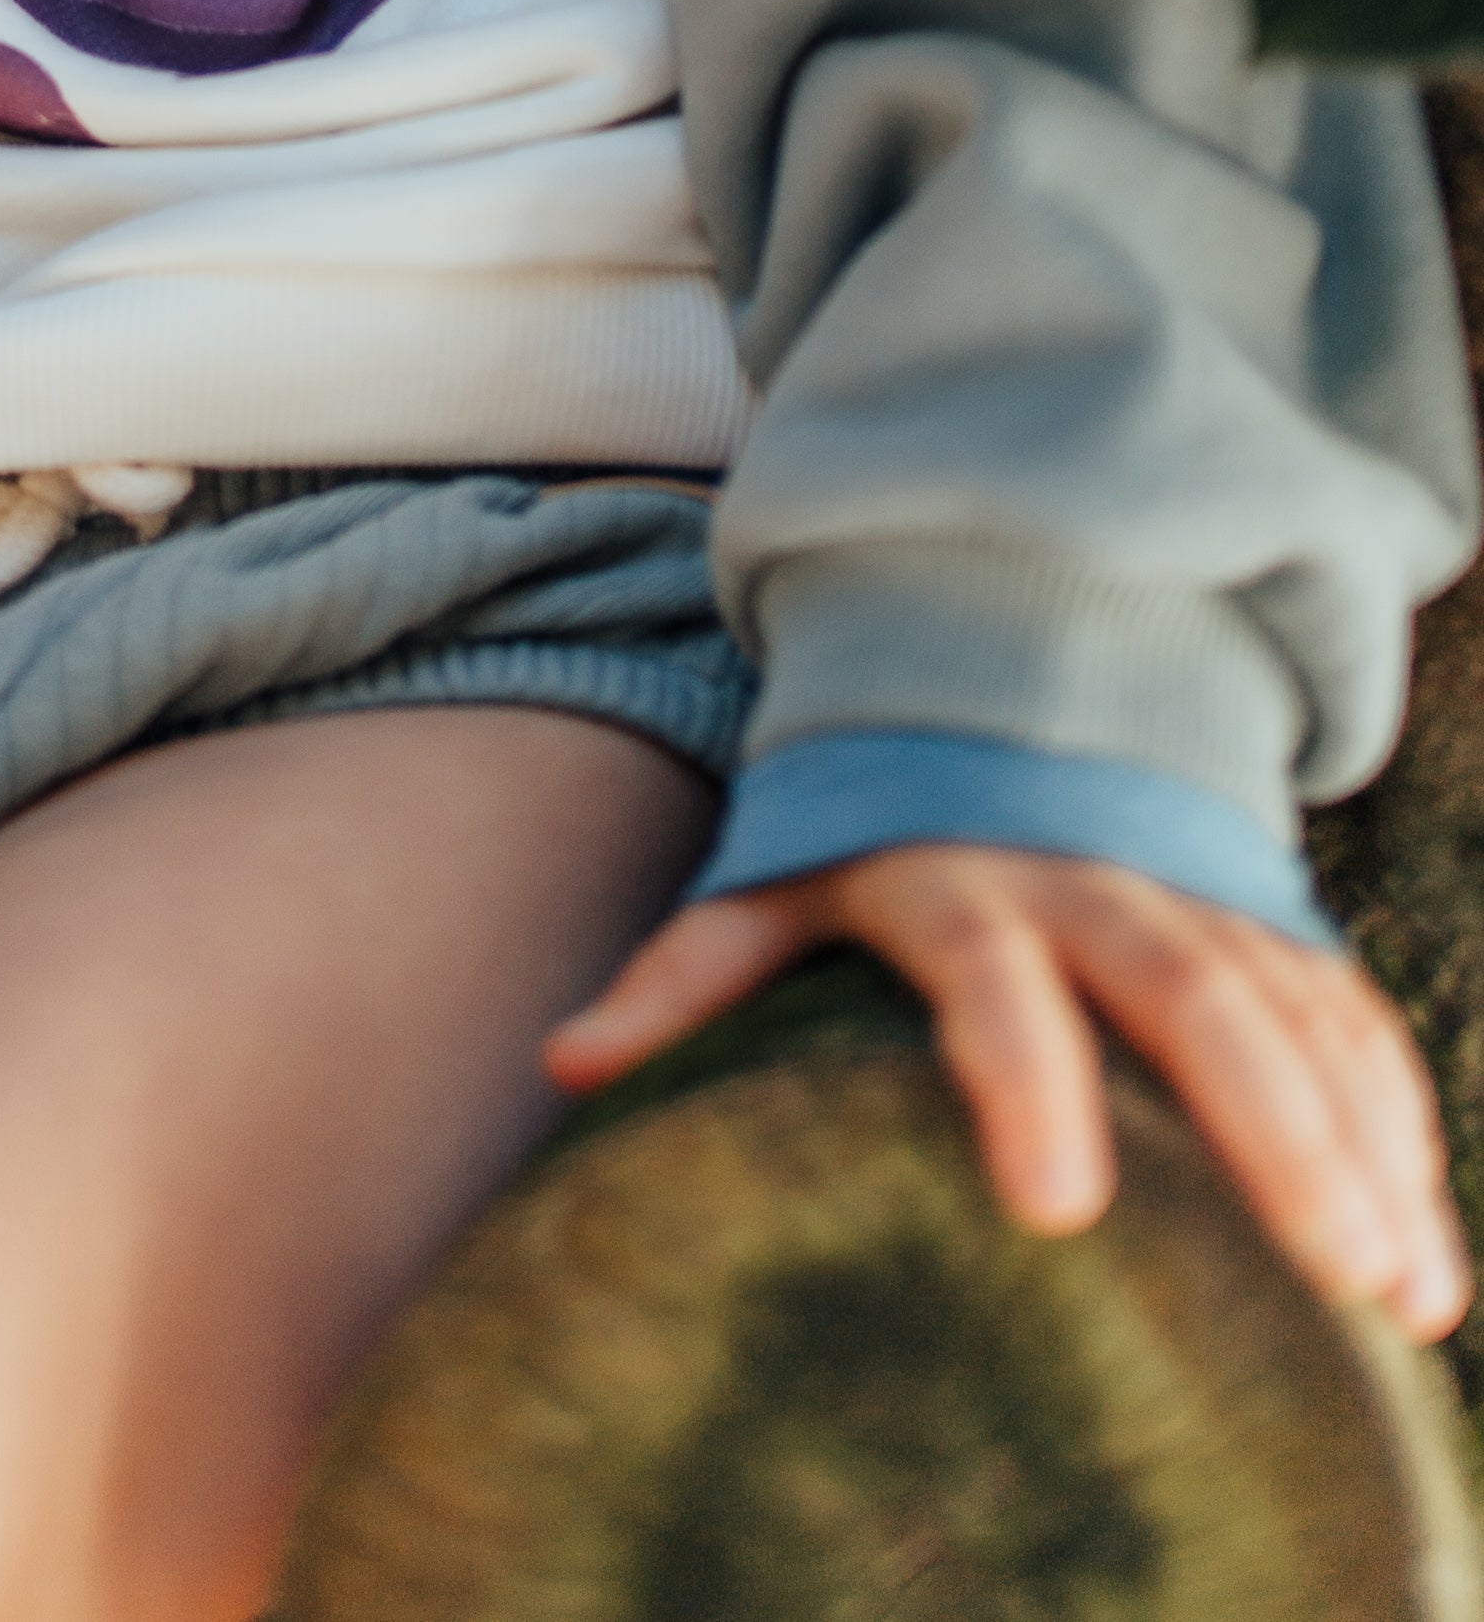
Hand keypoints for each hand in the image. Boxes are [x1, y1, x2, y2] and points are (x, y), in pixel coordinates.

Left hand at [546, 842, 1468, 1344]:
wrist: (1000, 669)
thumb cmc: (874, 816)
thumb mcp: (779, 870)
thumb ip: (688, 971)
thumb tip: (564, 1062)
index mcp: (960, 875)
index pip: (990, 975)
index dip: (1022, 1077)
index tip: (1055, 1205)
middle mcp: (1094, 877)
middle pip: (1188, 992)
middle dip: (1265, 1130)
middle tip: (1327, 1269)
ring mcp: (1197, 892)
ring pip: (1295, 1010)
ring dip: (1359, 1145)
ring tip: (1400, 1293)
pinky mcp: (1268, 920)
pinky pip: (1348, 1018)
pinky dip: (1396, 1126)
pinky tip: (1424, 1255)